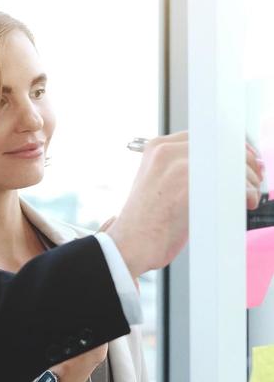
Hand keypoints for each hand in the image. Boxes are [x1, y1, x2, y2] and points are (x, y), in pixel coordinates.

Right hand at [109, 133, 264, 277]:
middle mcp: (165, 151)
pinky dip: (241, 193)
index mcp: (157, 147)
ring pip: (226, 164)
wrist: (128, 245)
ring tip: (248, 196)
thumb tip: (226, 169)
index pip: (206, 136)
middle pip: (219, 146)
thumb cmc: (147, 223)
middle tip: (254, 182)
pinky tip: (243, 203)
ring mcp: (175, 167)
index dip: (230, 148)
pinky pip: (226, 183)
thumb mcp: (161, 184)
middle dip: (244, 165)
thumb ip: (187, 169)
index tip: (247, 161)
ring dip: (246, 181)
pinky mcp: (185, 187)